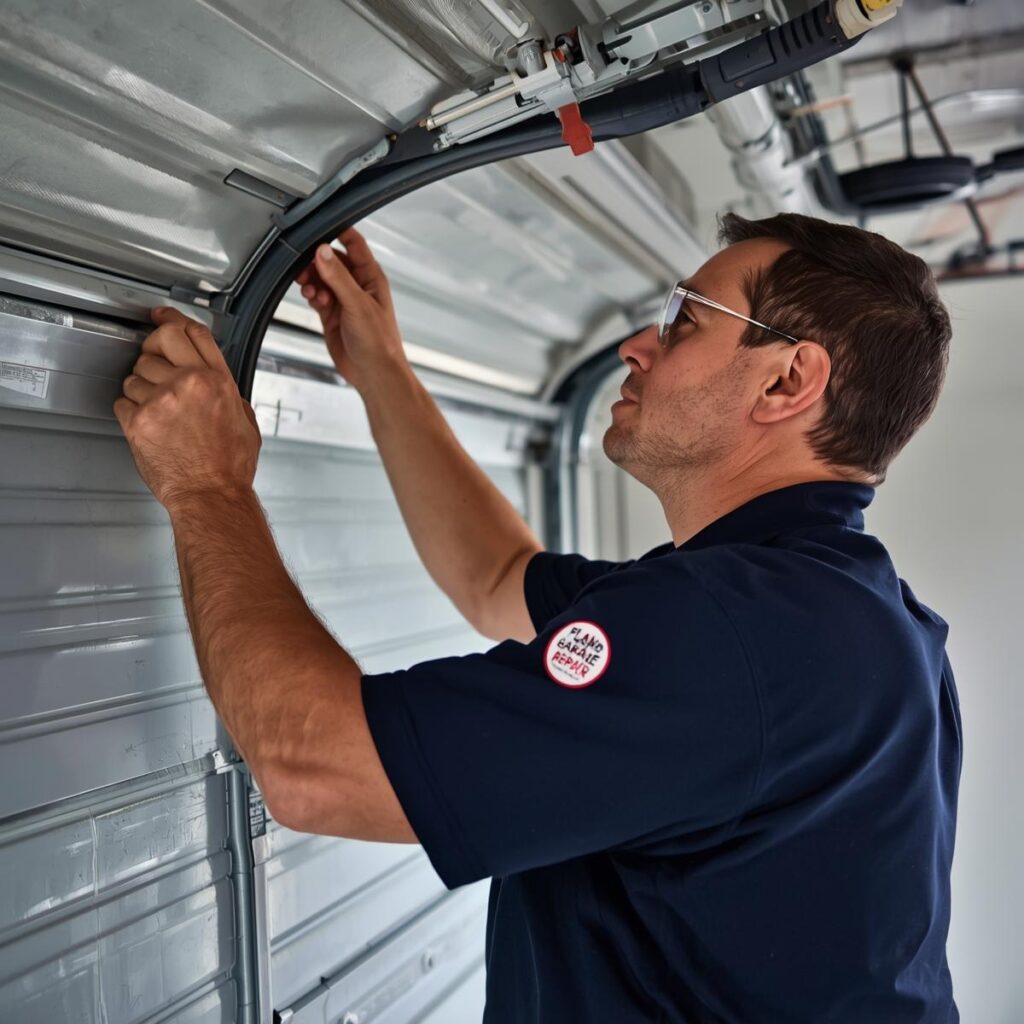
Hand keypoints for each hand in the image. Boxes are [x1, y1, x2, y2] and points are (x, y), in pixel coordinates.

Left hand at [114, 308, 261, 510]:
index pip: (193, 333)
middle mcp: (190, 385)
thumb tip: (218, 383)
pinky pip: (122, 400)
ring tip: (157, 410)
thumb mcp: (245, 420)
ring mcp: (162, 401)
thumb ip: (229, 393)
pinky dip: (129, 411)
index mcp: (218, 382)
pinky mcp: (139, 420)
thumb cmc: (229, 467)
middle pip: (160, 341)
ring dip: (141, 387)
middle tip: (153, 361)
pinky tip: (147, 424)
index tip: (162, 317)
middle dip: (153, 348)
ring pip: (135, 373)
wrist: (212, 495)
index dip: (174, 319)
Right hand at [295, 226, 407, 393]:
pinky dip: (311, 294)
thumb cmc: (379, 342)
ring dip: (312, 279)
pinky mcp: (332, 314)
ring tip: (309, 288)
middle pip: (332, 261)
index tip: (319, 228)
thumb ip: (338, 277)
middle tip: (305, 266)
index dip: (338, 233)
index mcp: (371, 277)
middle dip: (317, 261)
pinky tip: (311, 298)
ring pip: (322, 278)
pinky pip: (317, 295)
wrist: (373, 373)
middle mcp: (357, 286)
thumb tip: (323, 251)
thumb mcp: (358, 304)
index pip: (354, 245)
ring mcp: (344, 300)